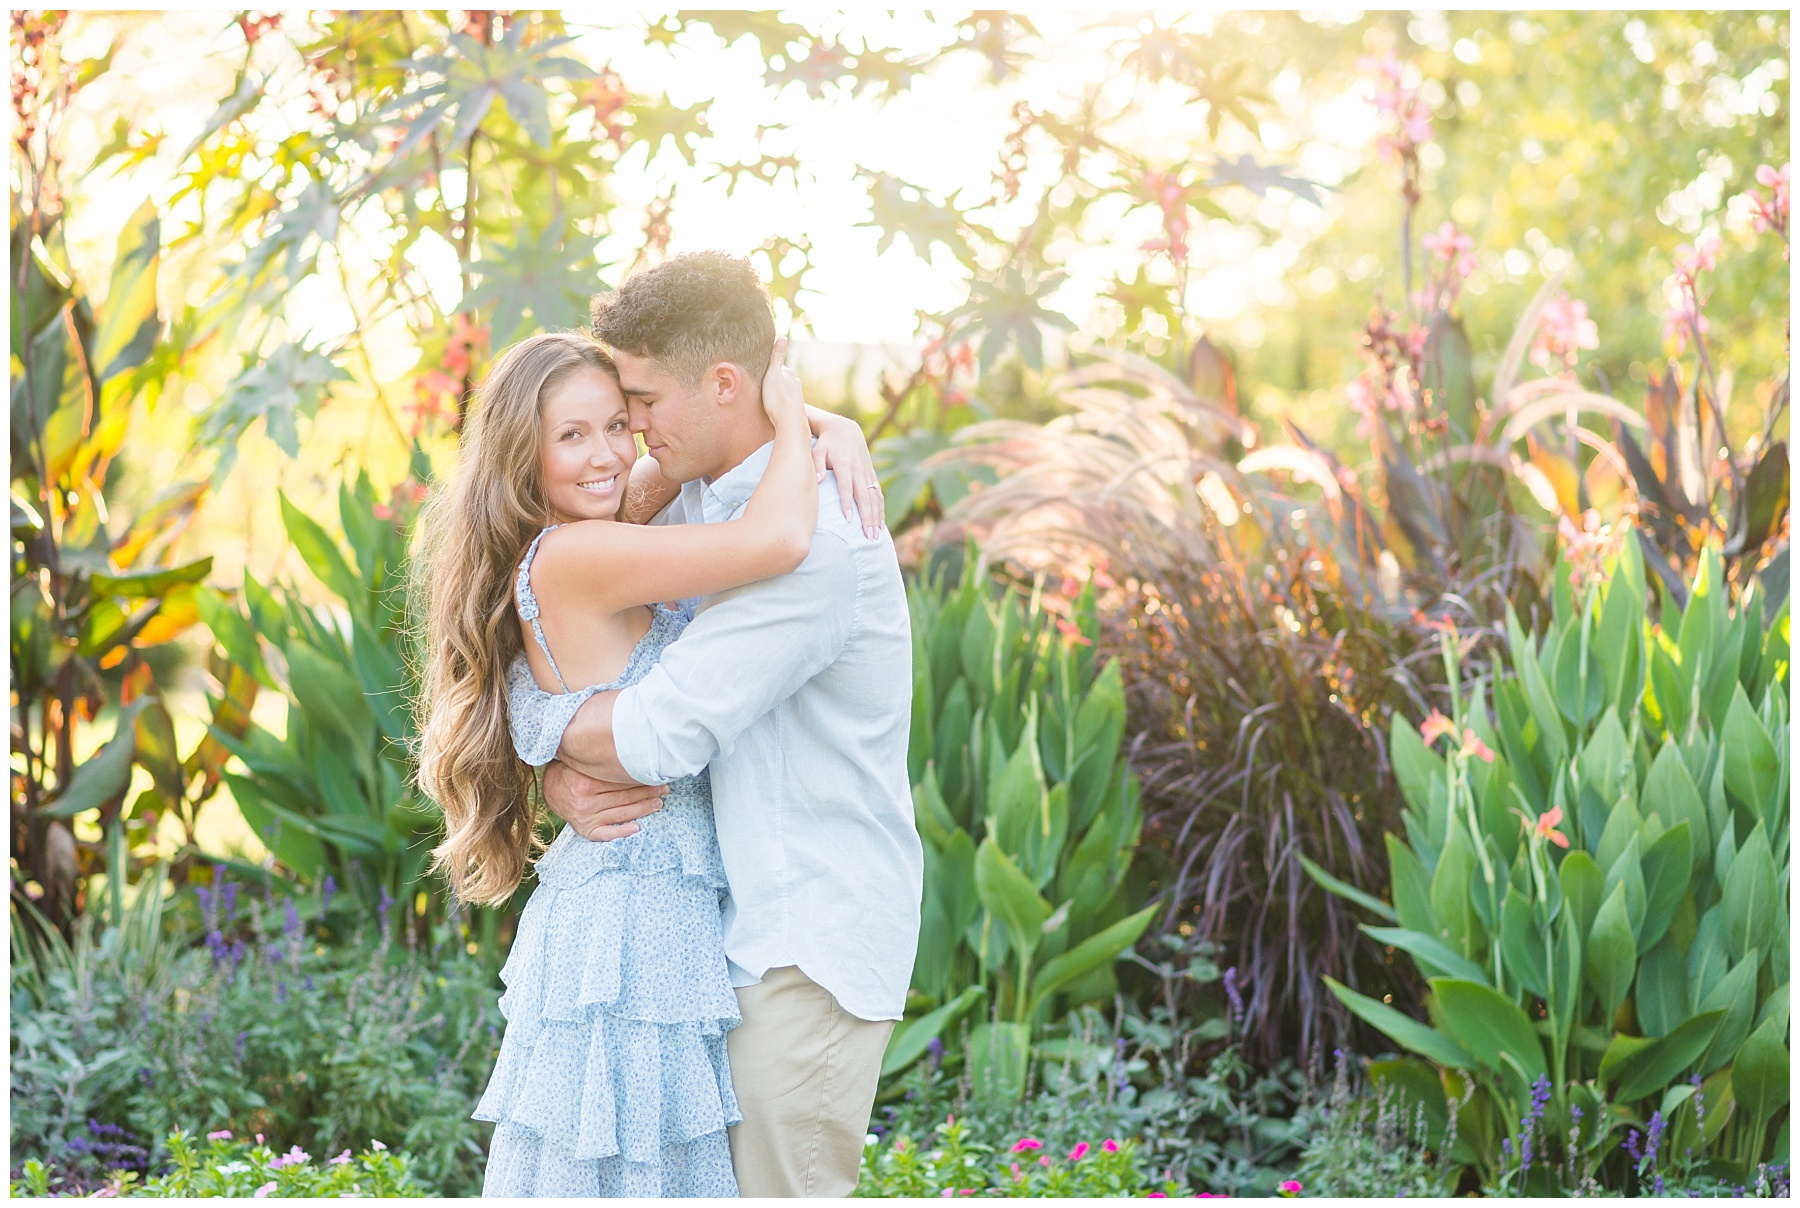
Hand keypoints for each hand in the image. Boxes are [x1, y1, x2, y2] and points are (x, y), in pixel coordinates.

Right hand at [540, 760, 666, 840]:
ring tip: (658, 804)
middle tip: (664, 789)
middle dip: (648, 793)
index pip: (621, 782)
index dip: (642, 779)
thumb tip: (634, 753)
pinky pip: (607, 834)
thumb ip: (603, 762)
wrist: (551, 789)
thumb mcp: (584, 764)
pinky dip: (622, 831)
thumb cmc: (573, 772)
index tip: (658, 776)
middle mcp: (585, 801)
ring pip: (621, 813)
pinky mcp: (585, 830)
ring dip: (643, 809)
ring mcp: (586, 818)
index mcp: (586, 782)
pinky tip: (637, 827)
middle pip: (624, 797)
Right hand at [759, 336, 806, 431]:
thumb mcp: (773, 375)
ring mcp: (797, 396)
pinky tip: (773, 407)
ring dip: (776, 391)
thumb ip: (776, 357)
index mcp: (789, 374)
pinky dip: (779, 401)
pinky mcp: (795, 408)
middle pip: (781, 378)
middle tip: (759, 384)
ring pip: (783, 390)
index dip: (766, 368)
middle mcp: (795, 383)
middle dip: (772, 380)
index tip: (757, 370)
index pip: (776, 366)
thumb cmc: (778, 400)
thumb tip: (782, 337)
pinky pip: (784, 401)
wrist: (790, 424)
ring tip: (765, 396)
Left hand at [810, 412, 884, 538]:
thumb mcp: (816, 450)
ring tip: (875, 536)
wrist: (843, 429)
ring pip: (874, 498)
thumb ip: (816, 465)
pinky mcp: (871, 474)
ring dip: (876, 517)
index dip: (848, 503)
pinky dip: (880, 509)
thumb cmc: (825, 443)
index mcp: (844, 464)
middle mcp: (858, 469)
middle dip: (867, 517)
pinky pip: (878, 494)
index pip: (847, 487)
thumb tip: (818, 481)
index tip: (849, 520)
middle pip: (865, 497)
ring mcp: (867, 472)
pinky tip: (880, 524)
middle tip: (868, 537)